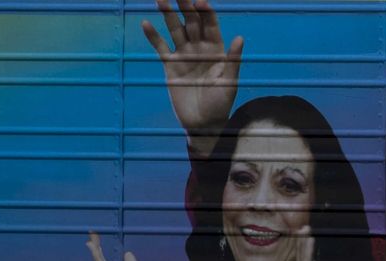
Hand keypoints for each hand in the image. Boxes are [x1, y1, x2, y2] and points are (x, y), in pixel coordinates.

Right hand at [141, 0, 242, 142]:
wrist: (204, 123)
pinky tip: (146, 23)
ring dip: (168, 14)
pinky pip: (160, 47)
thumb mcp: (230, 82)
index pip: (210, 24)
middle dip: (185, 6)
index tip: (200, 1)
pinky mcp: (170, 66)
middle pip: (191, 21)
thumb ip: (233, 60)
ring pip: (175, 29)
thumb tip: (240, 38)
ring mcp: (184, 55)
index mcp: (216, 50)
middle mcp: (199, 48)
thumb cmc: (221, 104)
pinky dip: (153, 36)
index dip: (205, 12)